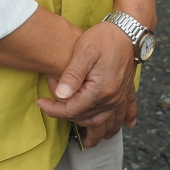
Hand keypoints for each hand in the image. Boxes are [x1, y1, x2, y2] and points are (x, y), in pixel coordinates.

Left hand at [38, 22, 139, 143]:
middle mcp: (112, 98)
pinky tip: (127, 125)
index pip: (72, 110)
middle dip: (69, 117)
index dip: (53, 109)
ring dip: (98, 132)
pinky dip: (126, 120)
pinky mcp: (127, 90)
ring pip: (108, 123)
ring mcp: (121, 96)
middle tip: (54, 106)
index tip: (41, 103)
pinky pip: (128, 111)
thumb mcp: (83, 51)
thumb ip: (71, 75)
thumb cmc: (105, 38)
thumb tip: (60, 96)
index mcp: (99, 90)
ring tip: (88, 140)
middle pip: (87, 119)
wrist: (128, 29)